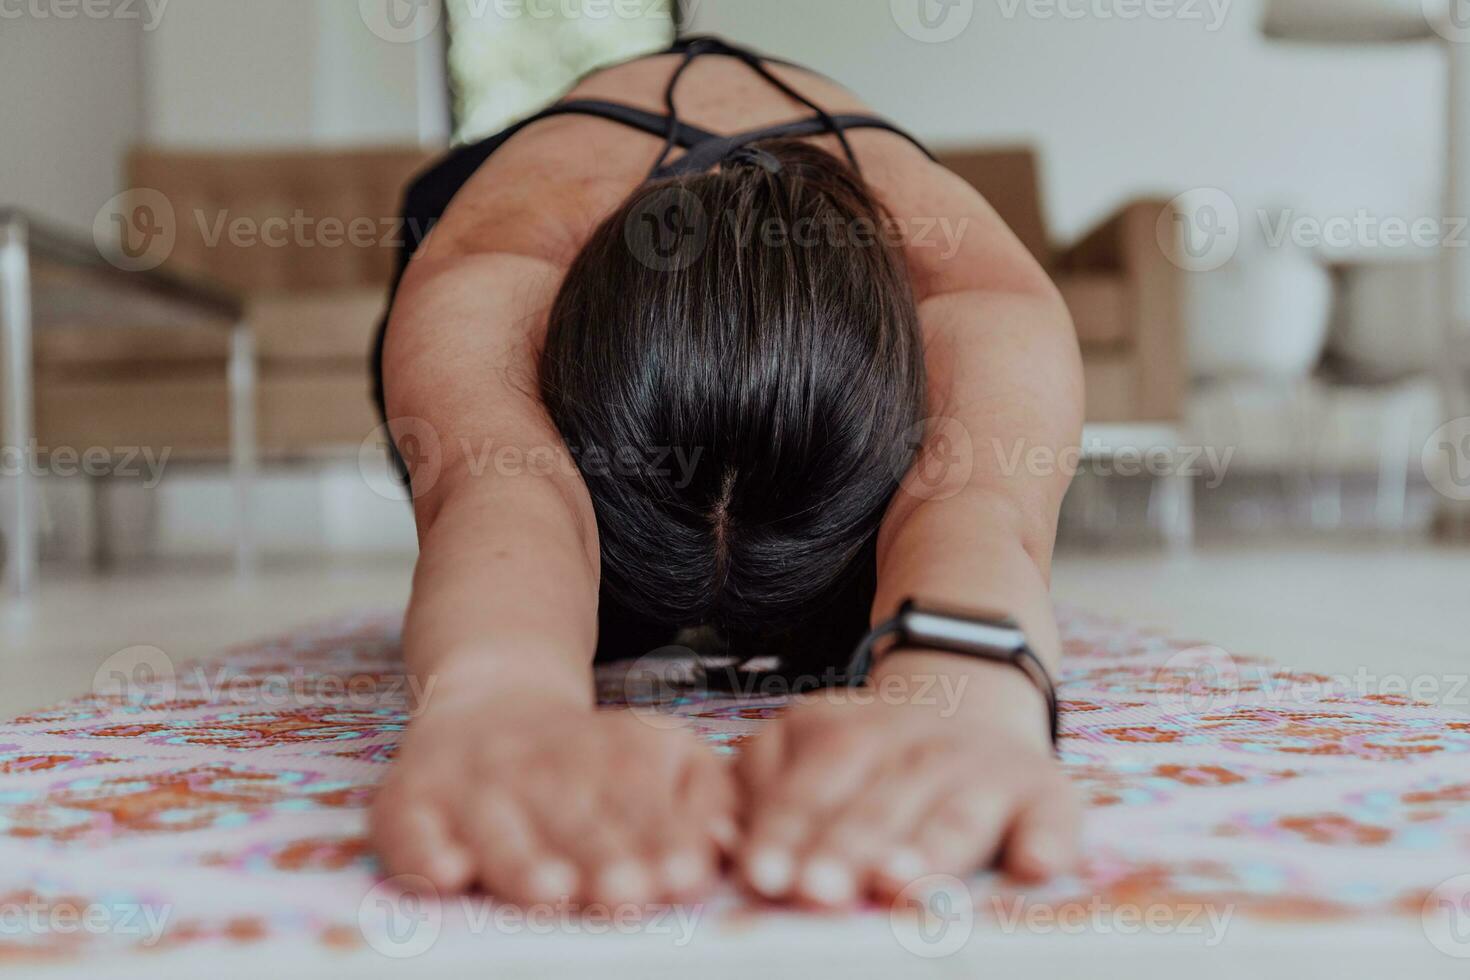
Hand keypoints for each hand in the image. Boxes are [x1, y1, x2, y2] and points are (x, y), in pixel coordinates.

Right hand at [371, 693, 736, 905]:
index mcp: (617, 760)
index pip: (643, 804)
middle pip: (574, 822)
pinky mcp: (411, 799)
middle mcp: (543, 770)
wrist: (491, 703)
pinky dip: (423, 852)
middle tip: (625, 893)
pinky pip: (411, 828)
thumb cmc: (595, 759)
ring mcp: (474, 786)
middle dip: (601, 859)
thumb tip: (728, 845)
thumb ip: (707, 800)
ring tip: (550, 891)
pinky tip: (444, 873)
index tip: (681, 873)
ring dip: (524, 862)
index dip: (661, 841)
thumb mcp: (666, 756)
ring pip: (499, 830)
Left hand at [735, 680, 1078, 907]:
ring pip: (957, 815)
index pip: (811, 785)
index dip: (786, 831)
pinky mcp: (1048, 793)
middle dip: (848, 850)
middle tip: (817, 892)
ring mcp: (987, 769)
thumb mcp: (806, 744)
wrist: (972, 699)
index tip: (764, 874)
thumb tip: (721, 839)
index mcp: (851, 733)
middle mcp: (921, 747)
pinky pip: (1053, 818)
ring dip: (932, 852)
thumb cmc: (870, 755)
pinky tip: (1034, 868)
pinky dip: (1047, 842)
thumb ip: (764, 791)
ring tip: (903, 885)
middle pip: (880, 805)